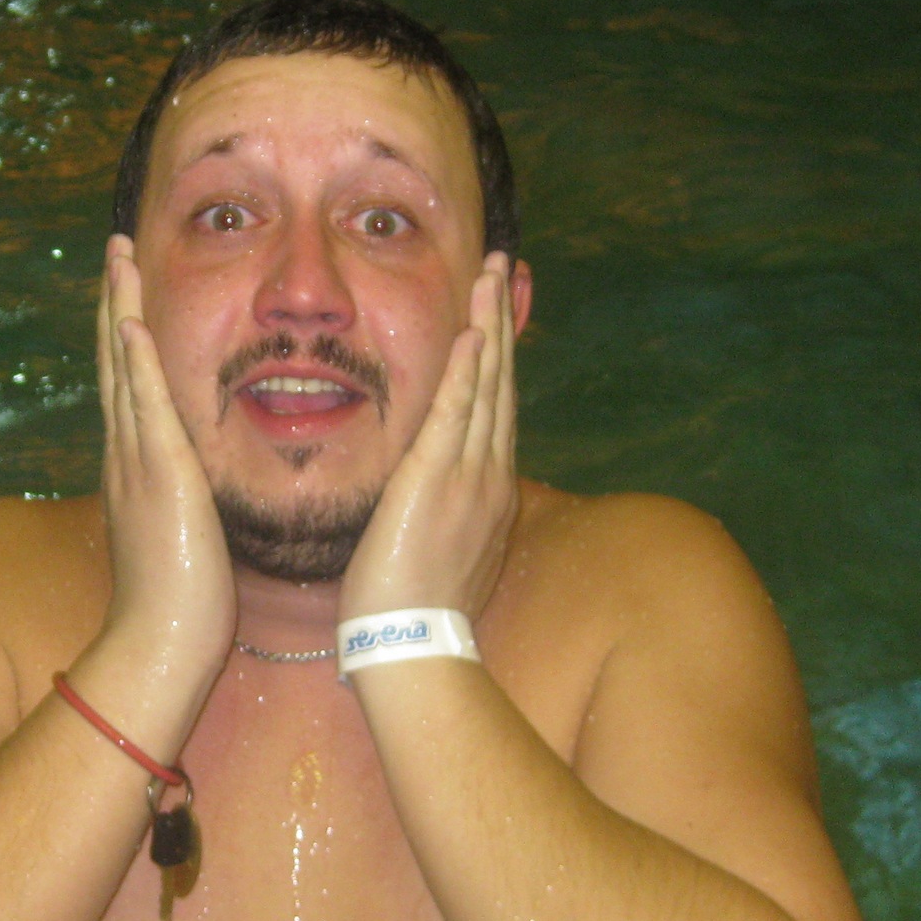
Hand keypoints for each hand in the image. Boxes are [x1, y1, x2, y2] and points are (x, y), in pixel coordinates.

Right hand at [93, 234, 235, 684]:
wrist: (158, 646)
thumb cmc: (179, 607)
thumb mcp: (180, 539)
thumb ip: (180, 506)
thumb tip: (189, 494)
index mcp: (135, 470)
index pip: (128, 386)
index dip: (126, 334)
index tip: (128, 289)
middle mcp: (126, 456)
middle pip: (115, 362)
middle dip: (115, 301)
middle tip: (114, 247)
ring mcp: (137, 464)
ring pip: (122, 368)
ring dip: (120, 308)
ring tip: (118, 256)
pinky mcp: (160, 477)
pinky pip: (144, 406)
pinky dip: (134, 361)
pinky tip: (133, 320)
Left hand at [339, 254, 519, 620]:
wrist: (415, 649)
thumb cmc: (418, 614)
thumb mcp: (445, 555)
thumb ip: (446, 516)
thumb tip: (440, 505)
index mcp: (489, 493)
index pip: (497, 411)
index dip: (500, 359)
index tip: (500, 317)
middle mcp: (488, 477)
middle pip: (500, 385)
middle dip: (503, 324)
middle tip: (505, 270)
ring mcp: (467, 478)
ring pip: (484, 387)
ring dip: (488, 327)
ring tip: (492, 276)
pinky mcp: (433, 482)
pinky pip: (453, 415)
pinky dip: (466, 373)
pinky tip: (472, 334)